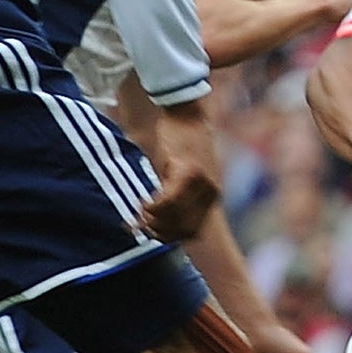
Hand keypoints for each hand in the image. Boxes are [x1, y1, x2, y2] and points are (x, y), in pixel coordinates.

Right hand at [140, 100, 220, 241]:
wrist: (188, 114)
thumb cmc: (182, 144)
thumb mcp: (184, 175)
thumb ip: (176, 196)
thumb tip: (155, 219)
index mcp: (212, 196)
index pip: (192, 231)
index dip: (168, 237)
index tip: (150, 234)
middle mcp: (210, 192)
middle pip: (181, 228)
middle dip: (157, 231)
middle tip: (139, 224)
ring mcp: (201, 183)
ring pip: (173, 216)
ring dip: (152, 219)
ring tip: (140, 211)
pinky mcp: (188, 172)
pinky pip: (168, 200)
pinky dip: (153, 206)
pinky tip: (144, 202)